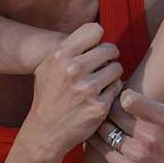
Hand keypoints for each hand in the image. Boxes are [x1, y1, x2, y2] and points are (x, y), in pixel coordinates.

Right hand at [18, 23, 121, 157]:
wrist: (45, 132)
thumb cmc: (48, 97)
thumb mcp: (47, 68)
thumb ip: (68, 50)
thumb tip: (95, 34)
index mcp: (61, 56)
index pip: (94, 30)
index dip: (98, 39)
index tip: (95, 49)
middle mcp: (74, 70)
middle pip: (110, 49)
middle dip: (109, 57)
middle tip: (103, 66)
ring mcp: (87, 89)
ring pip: (117, 68)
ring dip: (112, 74)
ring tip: (101, 82)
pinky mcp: (99, 107)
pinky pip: (118, 88)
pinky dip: (112, 91)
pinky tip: (101, 96)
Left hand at [88, 89, 163, 162]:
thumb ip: (160, 91)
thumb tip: (152, 62)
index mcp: (163, 118)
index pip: (129, 98)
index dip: (120, 94)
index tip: (120, 94)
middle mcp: (151, 137)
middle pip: (114, 113)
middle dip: (108, 108)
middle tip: (104, 104)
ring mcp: (137, 154)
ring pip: (105, 130)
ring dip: (101, 124)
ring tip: (100, 119)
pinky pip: (102, 149)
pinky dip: (98, 141)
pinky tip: (99, 135)